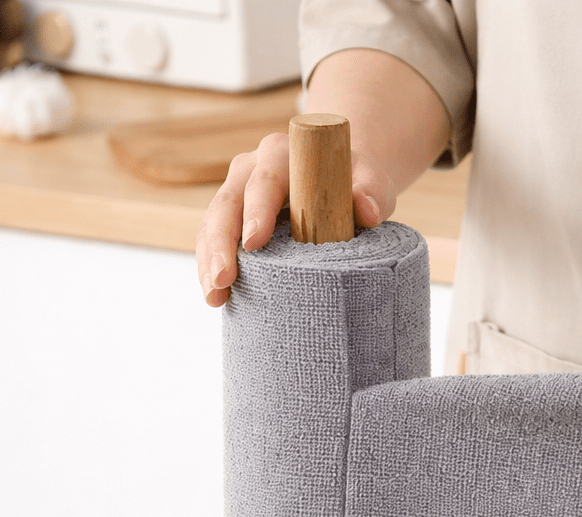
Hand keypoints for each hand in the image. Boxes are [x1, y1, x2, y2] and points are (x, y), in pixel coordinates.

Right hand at [194, 133, 395, 306]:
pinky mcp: (233, 217)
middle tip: (222, 279)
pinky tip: (216, 297)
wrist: (340, 178)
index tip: (254, 241)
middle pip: (227, 202)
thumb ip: (372, 190)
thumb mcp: (370, 179)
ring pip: (213, 223)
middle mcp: (251, 169)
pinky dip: (211, 266)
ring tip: (214, 297)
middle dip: (221, 242)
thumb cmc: (355, 181)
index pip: (264, 180)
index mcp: (281, 155)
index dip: (256, 209)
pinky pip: (212, 239)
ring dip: (209, 260)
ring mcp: (237, 192)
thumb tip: (367, 210)